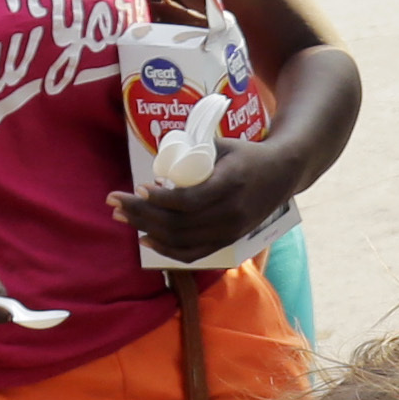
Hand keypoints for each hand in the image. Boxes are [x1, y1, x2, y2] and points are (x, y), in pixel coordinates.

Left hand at [110, 135, 306, 265]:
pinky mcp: (228, 241)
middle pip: (178, 223)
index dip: (159, 199)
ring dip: (147, 230)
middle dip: (141, 214)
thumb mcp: (223, 146)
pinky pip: (193, 253)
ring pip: (181, 240)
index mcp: (230, 184)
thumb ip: (194, 155)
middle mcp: (231, 213)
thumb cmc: (248, 155)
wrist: (283, 174)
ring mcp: (231, 231)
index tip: (138, 187)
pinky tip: (146, 239)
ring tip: (123, 217)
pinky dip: (167, 249)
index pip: (188, 201)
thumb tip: (158, 168)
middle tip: (115, 202)